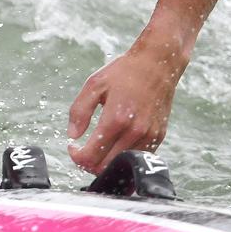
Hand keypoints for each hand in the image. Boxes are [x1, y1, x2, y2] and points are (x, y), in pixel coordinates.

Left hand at [67, 44, 185, 173]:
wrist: (157, 65)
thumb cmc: (124, 73)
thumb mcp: (94, 85)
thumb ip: (79, 111)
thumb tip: (72, 135)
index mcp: (116, 119)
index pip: (91, 155)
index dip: (76, 156)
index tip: (72, 147)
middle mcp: (135, 131)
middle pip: (106, 166)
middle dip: (89, 163)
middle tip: (82, 152)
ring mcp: (149, 136)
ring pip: (123, 166)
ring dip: (106, 163)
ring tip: (97, 149)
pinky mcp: (158, 137)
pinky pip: (137, 158)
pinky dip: (123, 158)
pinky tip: (114, 145)